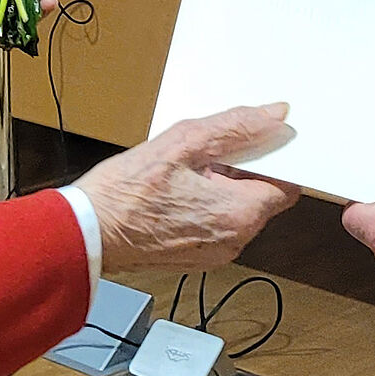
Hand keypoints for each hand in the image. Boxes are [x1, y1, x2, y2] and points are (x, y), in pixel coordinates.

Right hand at [76, 104, 299, 273]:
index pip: (287, 184)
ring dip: (223, 188)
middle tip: (205, 152)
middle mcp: (235, 240)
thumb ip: (237, 127)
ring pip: (237, 211)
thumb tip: (276, 116)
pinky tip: (176, 192)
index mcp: (240, 213)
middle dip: (243, 171)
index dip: (273, 159)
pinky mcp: (197, 259)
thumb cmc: (127, 191)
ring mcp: (216, 254)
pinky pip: (216, 226)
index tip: (250, 142)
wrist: (87, 234)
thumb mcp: (184, 141)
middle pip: (262, 197)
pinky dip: (206, 206)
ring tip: (185, 172)